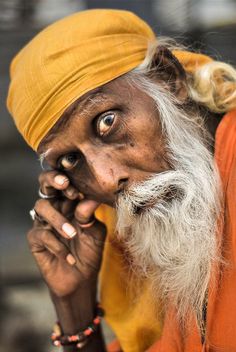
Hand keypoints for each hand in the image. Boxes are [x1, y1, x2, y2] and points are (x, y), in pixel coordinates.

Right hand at [27, 171, 106, 297]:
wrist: (81, 278)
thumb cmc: (90, 251)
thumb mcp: (96, 233)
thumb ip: (92, 216)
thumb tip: (91, 198)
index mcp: (72, 202)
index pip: (66, 181)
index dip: (69, 178)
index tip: (79, 189)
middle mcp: (56, 208)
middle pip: (45, 184)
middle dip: (52, 180)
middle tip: (64, 184)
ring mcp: (44, 222)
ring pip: (41, 206)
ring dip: (58, 219)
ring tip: (72, 235)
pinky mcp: (36, 239)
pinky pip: (41, 234)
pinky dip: (57, 246)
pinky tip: (70, 258)